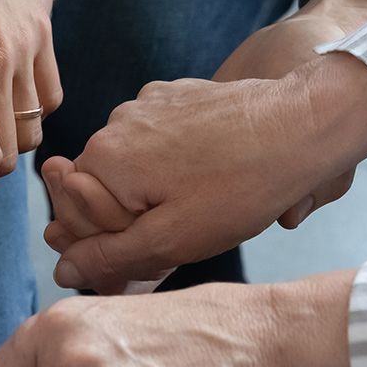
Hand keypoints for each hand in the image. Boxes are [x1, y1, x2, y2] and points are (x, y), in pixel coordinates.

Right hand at [52, 2, 366, 291]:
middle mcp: (114, 124)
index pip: (71, 218)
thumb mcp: (171, 240)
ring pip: (128, 168)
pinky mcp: (174, 96)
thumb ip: (108, 257)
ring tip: (200, 204)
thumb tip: (63, 271)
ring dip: (150, 193)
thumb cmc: (241, 187)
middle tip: (176, 238)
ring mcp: (145, 104)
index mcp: (104, 160)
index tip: (144, 261)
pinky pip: (155, 141)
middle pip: (98, 191)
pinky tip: (209, 176)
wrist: (304, 125)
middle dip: (126, 221)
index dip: (103, 249)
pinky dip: (171, 164)